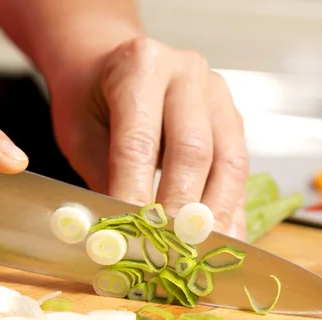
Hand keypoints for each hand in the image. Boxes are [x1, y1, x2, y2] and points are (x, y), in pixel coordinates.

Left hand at [47, 37, 248, 238]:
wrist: (110, 64)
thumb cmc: (91, 98)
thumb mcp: (80, 134)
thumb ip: (102, 179)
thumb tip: (121, 236)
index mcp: (142, 66)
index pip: (140, 142)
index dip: (135, 194)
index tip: (129, 236)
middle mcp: (188, 74)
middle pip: (194, 152)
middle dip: (180, 210)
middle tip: (168, 253)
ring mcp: (218, 96)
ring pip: (229, 163)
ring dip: (214, 215)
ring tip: (200, 253)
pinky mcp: (234, 120)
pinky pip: (240, 171)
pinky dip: (231, 209)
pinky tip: (223, 240)